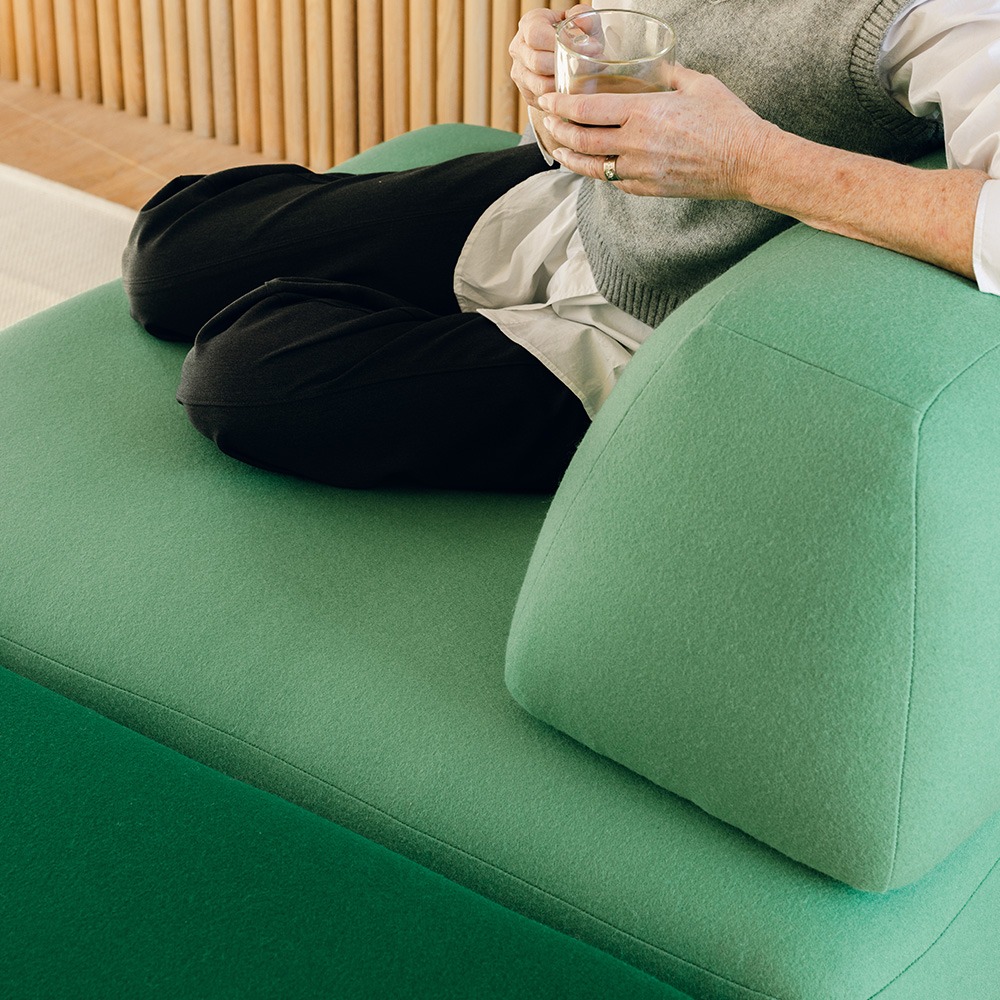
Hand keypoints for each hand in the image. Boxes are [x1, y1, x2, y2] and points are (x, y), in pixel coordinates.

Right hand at [508, 4, 591, 113]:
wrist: (566, 56)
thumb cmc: (574, 35)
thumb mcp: (582, 21)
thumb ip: (584, 17)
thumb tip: (582, 24)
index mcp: (528, 25)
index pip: (536, 35)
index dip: (559, 43)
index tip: (584, 48)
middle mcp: (519, 50)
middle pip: (537, 63)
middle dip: (565, 66)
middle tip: (589, 66)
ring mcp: (520, 74)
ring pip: (541, 86)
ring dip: (564, 85)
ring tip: (583, 79)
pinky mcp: (527, 94)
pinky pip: (544, 101)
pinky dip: (561, 98)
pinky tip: (574, 90)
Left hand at [537, 64, 777, 200]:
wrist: (747, 162)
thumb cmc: (727, 120)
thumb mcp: (698, 84)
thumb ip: (671, 74)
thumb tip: (658, 66)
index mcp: (643, 113)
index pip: (588, 110)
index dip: (562, 106)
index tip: (549, 100)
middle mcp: (635, 144)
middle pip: (581, 139)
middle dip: (558, 130)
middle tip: (547, 122)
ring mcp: (640, 171)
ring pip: (592, 166)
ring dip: (570, 157)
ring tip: (558, 148)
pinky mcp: (648, 189)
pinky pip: (614, 182)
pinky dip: (598, 172)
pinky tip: (591, 165)